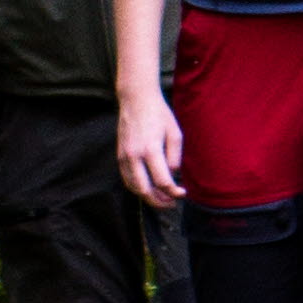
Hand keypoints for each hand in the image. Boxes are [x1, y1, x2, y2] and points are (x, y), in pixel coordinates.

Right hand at [118, 83, 185, 212]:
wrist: (136, 99)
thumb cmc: (159, 114)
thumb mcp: (175, 133)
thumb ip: (175, 157)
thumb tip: (172, 175)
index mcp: (150, 149)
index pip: (162, 181)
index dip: (174, 192)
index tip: (183, 194)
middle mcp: (134, 156)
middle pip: (145, 190)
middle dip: (160, 202)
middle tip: (172, 203)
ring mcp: (124, 156)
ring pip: (134, 188)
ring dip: (148, 198)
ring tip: (162, 200)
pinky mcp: (119, 156)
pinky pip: (127, 179)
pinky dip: (137, 189)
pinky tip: (148, 189)